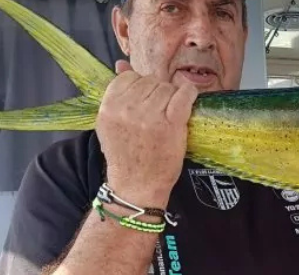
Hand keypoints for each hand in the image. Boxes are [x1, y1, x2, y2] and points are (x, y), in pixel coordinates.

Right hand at [95, 59, 197, 207]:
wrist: (137, 185)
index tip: (146, 99)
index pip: (129, 78)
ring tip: (169, 113)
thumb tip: (122, 65)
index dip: (141, 86)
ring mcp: (150, 116)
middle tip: (159, 111)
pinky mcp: (171, 124)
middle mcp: (127, 109)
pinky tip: (189, 97)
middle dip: (157, 92)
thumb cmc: (126, 156)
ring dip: (172, 96)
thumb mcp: (111, 124)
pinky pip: (184, 95)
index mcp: (109, 107)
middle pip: (150, 81)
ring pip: (167, 88)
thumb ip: (116, 93)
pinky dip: (189, 93)